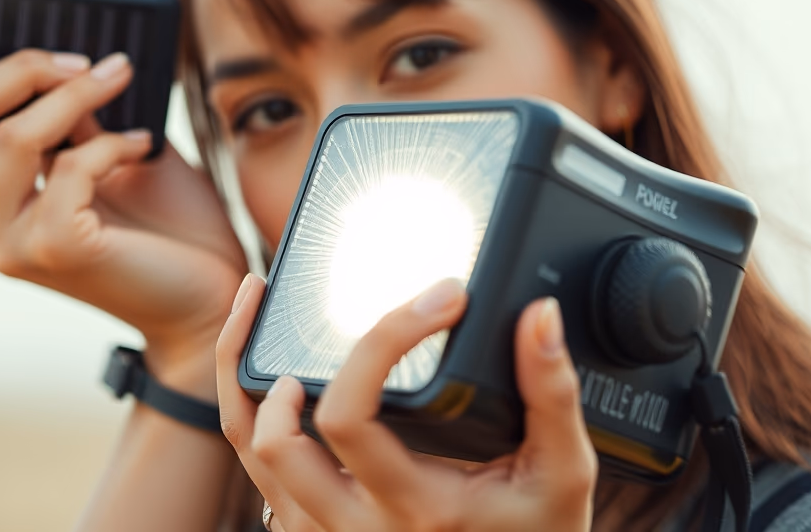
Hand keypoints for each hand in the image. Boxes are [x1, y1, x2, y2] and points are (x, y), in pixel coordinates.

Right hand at [0, 49, 246, 398]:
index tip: (72, 55)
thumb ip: (73, 119)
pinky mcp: (50, 250)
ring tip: (125, 85)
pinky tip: (143, 147)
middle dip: (29, 68)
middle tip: (94, 63)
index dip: (9, 68)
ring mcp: (6, 245)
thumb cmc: (162, 228)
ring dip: (81, 97)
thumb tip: (59, 62)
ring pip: (17, 135)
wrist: (204, 297)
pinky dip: (113, 145)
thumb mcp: (106, 155)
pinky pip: (70, 167)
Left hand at [217, 276, 597, 531]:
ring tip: (258, 326)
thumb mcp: (562, 471)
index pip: (349, 415)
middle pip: (275, 442)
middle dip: (279, 370)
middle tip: (300, 322)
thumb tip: (539, 317)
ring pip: (255, 462)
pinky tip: (277, 388)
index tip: (436, 301)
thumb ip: (551, 393)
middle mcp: (359, 528)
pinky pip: (268, 483)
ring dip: (248, 394)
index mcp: (416, 505)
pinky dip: (257, 428)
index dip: (380, 342)